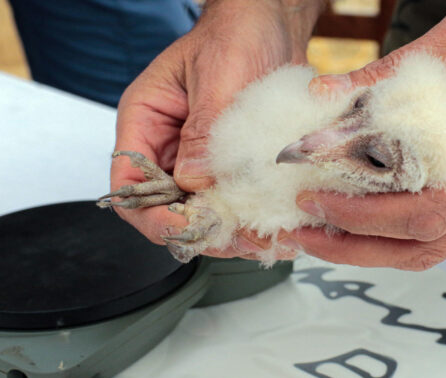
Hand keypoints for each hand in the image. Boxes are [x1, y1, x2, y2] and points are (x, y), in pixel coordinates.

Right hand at [109, 0, 323, 257]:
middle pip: (165, 206)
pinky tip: (270, 224)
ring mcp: (198, 155)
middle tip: (236, 242)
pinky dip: (247, 216)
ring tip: (259, 240)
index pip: (129, 182)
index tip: (186, 228)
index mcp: (146, 120)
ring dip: (227, 230)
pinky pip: (230, 199)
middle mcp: (168, 144)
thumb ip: (203, 131)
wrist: (273, 24)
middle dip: (196, 231)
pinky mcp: (229, 161)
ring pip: (200, 209)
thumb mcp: (218, 77)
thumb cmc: (238, 34)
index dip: (152, 215)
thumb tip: (192, 184)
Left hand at [277, 0, 445, 269]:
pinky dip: (405, 226)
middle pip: (432, 244)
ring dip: (379, 245)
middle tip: (307, 231)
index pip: (433, 209)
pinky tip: (369, 212)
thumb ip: (395, 74)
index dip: (367, 215)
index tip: (320, 202)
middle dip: (361, 245)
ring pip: (442, 243)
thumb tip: (329, 96)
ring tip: (327, 231)